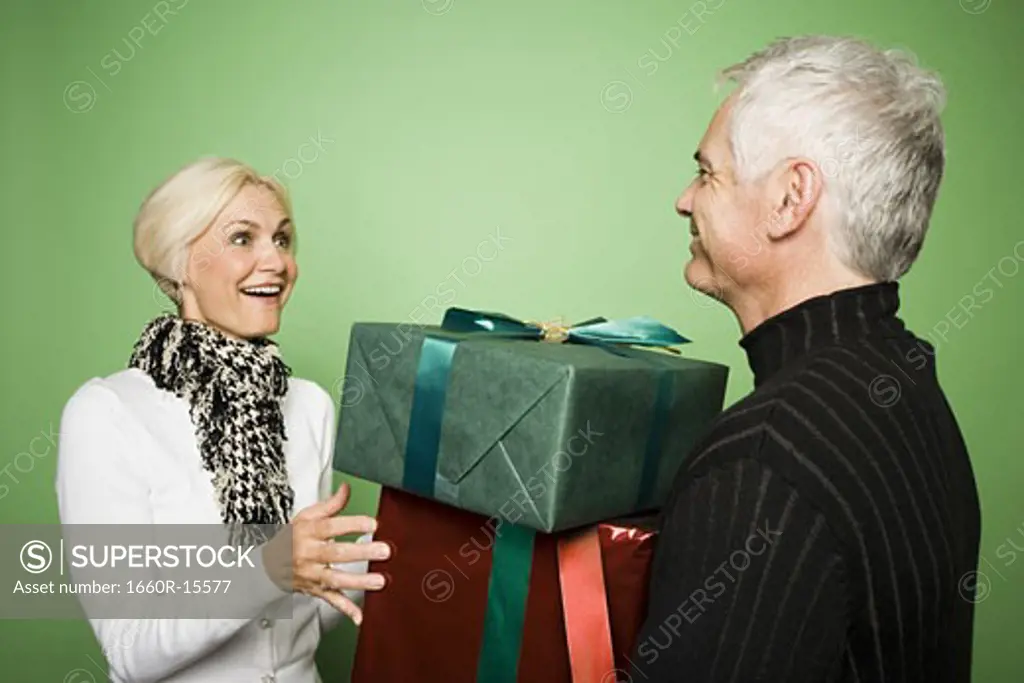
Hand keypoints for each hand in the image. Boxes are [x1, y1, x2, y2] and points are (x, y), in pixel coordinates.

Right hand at [262, 482, 390, 624]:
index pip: (329, 527)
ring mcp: (311, 574)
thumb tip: (347, 488)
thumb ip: (330, 505)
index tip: (372, 523)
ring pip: (335, 579)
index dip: (351, 524)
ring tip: (380, 581)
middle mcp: (308, 554)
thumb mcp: (306, 516)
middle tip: (384, 551)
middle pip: (335, 554)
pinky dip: (345, 610)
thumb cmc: (291, 537)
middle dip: (361, 553)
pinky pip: (330, 601)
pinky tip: (359, 616)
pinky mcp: (314, 590)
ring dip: (358, 582)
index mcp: (307, 532)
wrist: (266, 565)